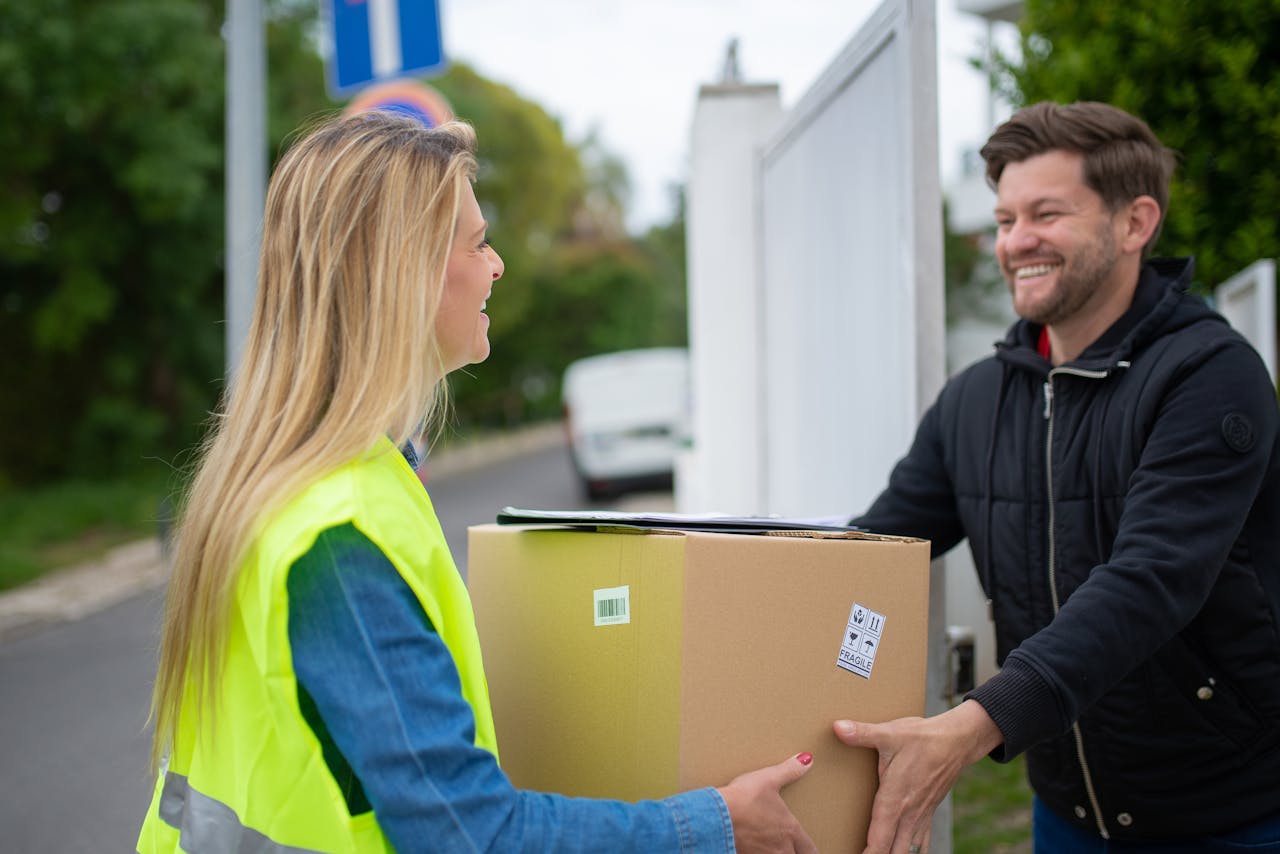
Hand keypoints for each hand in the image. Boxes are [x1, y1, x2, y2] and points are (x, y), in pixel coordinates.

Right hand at [716, 752, 818, 853]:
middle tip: (793, 849)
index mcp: (790, 829)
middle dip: (795, 853)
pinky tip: (751, 849)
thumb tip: (806, 759)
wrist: (717, 816)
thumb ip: (790, 770)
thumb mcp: (769, 779)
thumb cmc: (744, 798)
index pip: (810, 849)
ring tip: (770, 848)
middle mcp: (780, 848)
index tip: (810, 849)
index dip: (810, 850)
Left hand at [833, 700, 1002, 853]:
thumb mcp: (890, 733)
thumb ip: (863, 733)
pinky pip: (921, 842)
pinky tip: (906, 853)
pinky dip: (912, 852)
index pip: (879, 840)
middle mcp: (908, 813)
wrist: (958, 741)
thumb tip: (837, 727)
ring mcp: (920, 815)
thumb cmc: (923, 737)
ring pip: (908, 851)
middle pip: (893, 852)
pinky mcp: (928, 812)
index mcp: (895, 799)